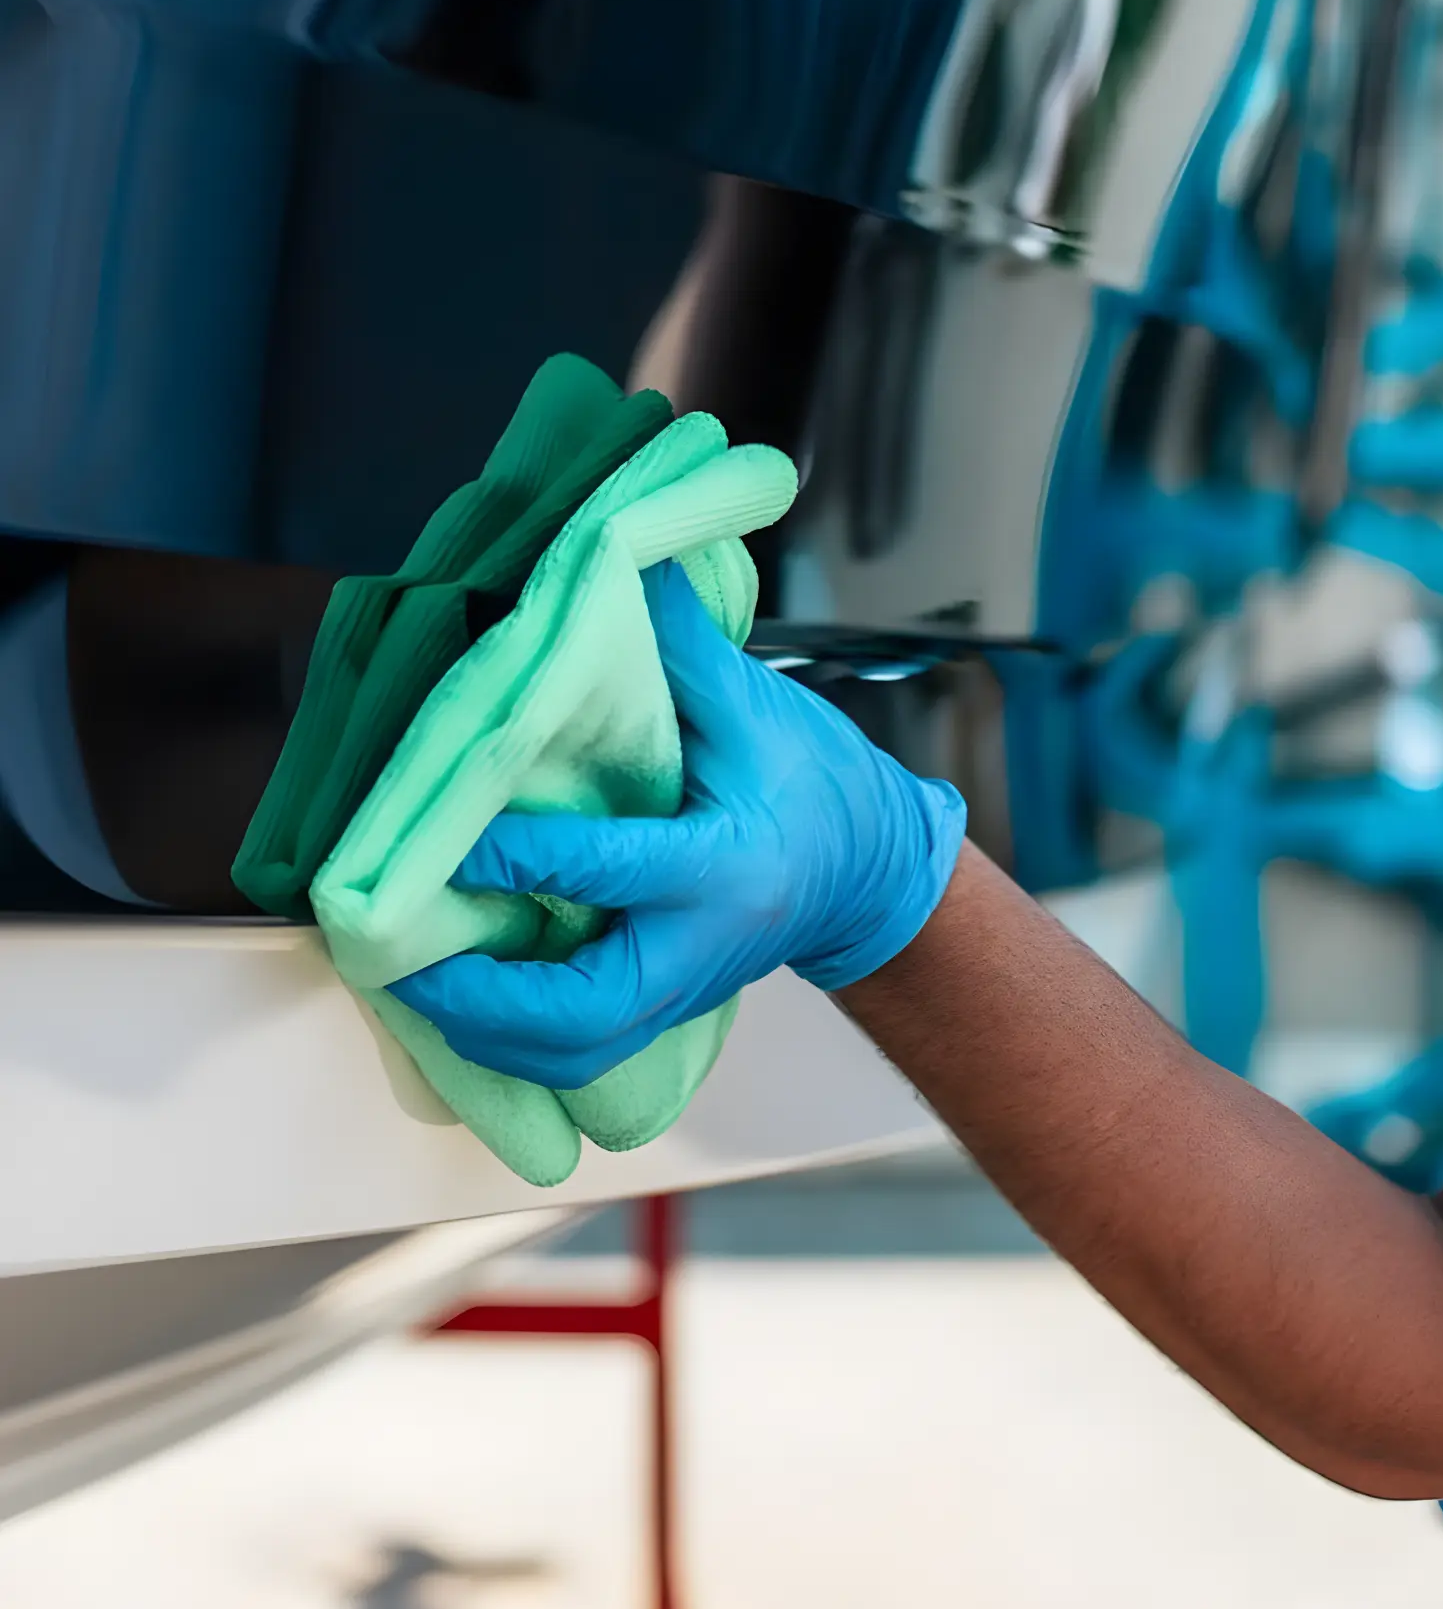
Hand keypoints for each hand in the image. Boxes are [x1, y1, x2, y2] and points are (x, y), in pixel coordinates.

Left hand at [388, 562, 967, 1087]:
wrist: (872, 871)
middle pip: (581, 1012)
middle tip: (403, 951)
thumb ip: (676, 645)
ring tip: (411, 982)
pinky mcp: (667, 1007)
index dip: (524, 856)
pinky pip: (578, 1049)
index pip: (613, 868)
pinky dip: (511, 1034)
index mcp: (727, 864)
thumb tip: (610, 557)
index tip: (452, 835)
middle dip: (482, 997)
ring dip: (484, 1030)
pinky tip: (458, 997)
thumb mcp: (754, 704)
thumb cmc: (819, 780)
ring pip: (572, 1051)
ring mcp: (684, 989)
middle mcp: (701, 944)